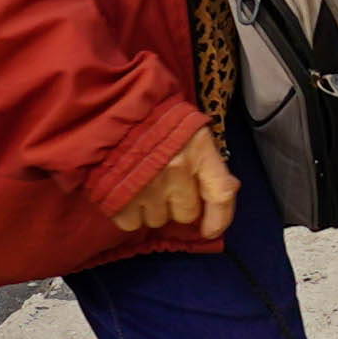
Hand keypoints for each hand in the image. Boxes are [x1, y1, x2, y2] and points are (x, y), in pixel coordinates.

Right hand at [109, 125, 238, 239]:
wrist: (111, 108)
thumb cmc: (155, 118)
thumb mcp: (191, 131)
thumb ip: (209, 163)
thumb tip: (227, 191)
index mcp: (198, 150)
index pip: (220, 194)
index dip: (220, 218)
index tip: (210, 229)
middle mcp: (176, 171)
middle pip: (186, 213)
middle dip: (177, 204)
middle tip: (165, 185)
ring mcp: (147, 186)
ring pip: (158, 220)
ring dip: (153, 208)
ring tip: (143, 184)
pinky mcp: (119, 199)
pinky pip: (132, 224)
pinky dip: (129, 213)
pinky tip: (126, 192)